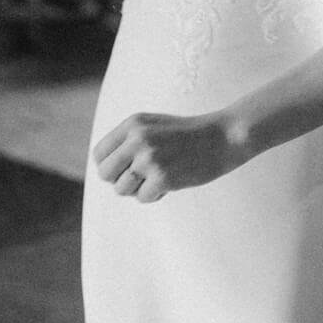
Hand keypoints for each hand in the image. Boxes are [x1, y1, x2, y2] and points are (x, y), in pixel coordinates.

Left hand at [92, 108, 250, 200]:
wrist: (223, 137)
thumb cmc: (188, 135)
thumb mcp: (154, 126)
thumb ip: (128, 141)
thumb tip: (103, 170)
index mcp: (133, 124)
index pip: (99, 154)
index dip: (109, 167)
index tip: (125, 170)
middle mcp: (138, 139)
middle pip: (105, 173)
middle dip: (120, 181)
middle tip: (139, 179)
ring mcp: (150, 158)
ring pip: (122, 189)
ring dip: (138, 190)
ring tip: (157, 180)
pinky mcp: (162, 177)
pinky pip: (142, 198)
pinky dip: (155, 196)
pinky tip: (170, 184)